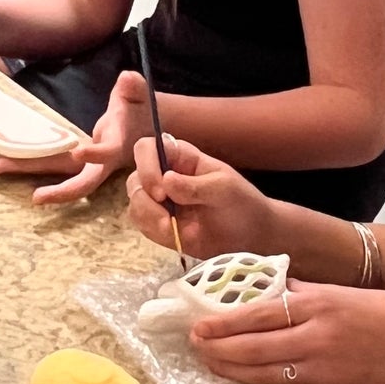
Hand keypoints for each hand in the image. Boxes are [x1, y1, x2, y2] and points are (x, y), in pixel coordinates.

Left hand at [16, 69, 153, 206]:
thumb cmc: (138, 111)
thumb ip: (134, 88)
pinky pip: (50, 165)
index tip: (79, 152)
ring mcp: (85, 165)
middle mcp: (100, 163)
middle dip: (59, 191)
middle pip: (80, 182)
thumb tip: (128, 79)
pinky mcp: (73, 162)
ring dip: (28, 171)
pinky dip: (28, 164)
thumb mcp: (139, 96)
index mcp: (116, 147)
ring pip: (58, 174)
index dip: (95, 155)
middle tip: (35, 197)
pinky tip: (1, 160)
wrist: (143, 131)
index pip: (107, 153)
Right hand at [125, 130, 280, 259]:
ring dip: (148, 217)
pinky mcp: (158, 222)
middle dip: (145, 199)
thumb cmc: (241, 203)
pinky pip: (140, 223)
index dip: (146, 165)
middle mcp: (164, 174)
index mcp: (180, 157)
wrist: (250, 236)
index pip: (147, 148)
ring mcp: (159, 200)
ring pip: (134, 202)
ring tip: (172, 229)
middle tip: (167, 217)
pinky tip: (173, 235)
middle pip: (135, 177)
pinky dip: (151, 230)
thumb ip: (195, 186)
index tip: (161, 190)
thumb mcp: (224, 189)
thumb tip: (166, 180)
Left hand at [188, 277, 384, 383]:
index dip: (225, 321)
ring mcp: (321, 370)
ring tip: (208, 361)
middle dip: (218, 348)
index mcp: (320, 306)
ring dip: (230, 369)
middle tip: (194, 343)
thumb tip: (270, 288)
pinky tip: (242, 375)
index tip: (200, 323)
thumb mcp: (345, 292)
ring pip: (262, 372)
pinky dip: (257, 380)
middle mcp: (316, 339)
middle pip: (253, 348)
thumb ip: (305, 292)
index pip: (260, 314)